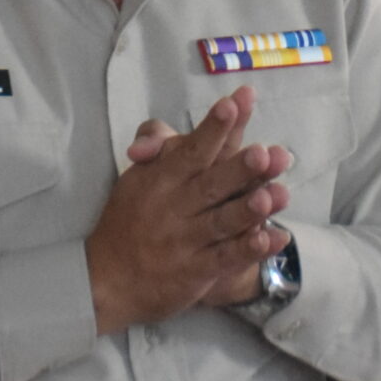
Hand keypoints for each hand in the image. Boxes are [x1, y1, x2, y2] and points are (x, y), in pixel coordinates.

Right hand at [88, 88, 292, 331]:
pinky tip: (273, 238)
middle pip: (211, 184)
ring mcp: (186, 241)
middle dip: (238, 169)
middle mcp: (175, 207)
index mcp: (163, 178)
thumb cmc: (130, 217)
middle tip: (264, 153)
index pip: (192, 149)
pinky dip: (249, 250)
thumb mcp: (137, 177)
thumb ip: (156, 146)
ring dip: (247, 210)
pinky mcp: (195, 271)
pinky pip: (225, 259)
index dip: (213, 127)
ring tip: (274, 196)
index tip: (234, 103)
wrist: (106, 278)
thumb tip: (156, 135)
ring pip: (221, 222)